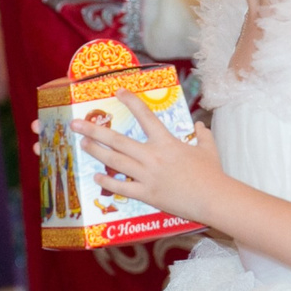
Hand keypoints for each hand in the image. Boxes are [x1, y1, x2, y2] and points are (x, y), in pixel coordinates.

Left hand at [75, 103, 222, 223]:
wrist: (214, 198)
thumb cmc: (212, 174)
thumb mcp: (209, 150)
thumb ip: (203, 136)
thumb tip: (201, 126)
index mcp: (167, 142)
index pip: (145, 116)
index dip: (131, 102)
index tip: (118, 92)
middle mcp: (152, 157)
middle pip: (118, 141)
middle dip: (95, 131)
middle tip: (77, 124)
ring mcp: (147, 176)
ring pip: (115, 162)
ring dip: (96, 152)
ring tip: (83, 144)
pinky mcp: (147, 194)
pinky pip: (122, 188)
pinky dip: (108, 182)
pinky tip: (97, 177)